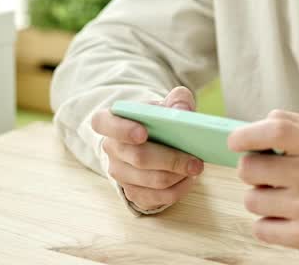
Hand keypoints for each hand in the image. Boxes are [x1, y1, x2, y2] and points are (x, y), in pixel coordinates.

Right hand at [92, 86, 204, 211]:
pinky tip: (189, 179)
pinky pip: (156, 198)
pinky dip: (178, 190)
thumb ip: (177, 100)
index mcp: (110, 121)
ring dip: (177, 176)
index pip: (102, 123)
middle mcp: (111, 149)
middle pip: (138, 158)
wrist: (154, 140)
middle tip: (195, 161)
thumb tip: (182, 111)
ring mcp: (119, 173)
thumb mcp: (166, 104)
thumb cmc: (157, 120)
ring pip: (151, 181)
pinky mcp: (132, 192)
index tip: (143, 133)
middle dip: (171, 160)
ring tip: (196, 168)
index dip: (122, 130)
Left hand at [227, 110, 298, 258]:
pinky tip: (286, 217)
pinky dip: (268, 223)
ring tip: (282, 197)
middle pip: (250, 168)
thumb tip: (253, 127)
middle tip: (267, 174)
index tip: (235, 141)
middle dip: (250, 170)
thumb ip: (288, 123)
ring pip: (252, 199)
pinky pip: (261, 228)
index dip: (247, 135)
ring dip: (260, 198)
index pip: (276, 131)